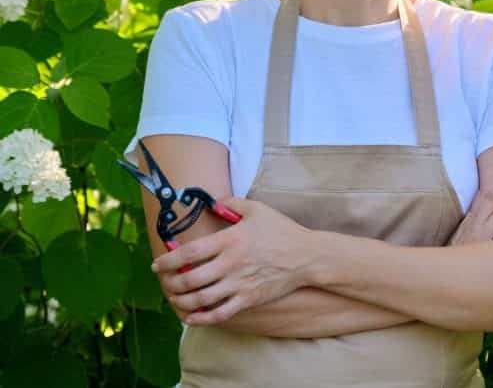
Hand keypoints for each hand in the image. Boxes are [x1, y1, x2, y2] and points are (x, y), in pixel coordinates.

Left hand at [151, 197, 313, 325]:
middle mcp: (231, 263)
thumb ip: (231, 203)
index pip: (189, 253)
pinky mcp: (248, 299)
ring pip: (200, 299)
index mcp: (230, 240)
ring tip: (175, 298)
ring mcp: (239, 284)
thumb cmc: (281, 231)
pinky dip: (200, 318)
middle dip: (170, 283)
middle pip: (189, 279)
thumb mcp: (258, 209)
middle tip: (164, 282)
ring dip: (181, 301)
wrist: (306, 256)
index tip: (158, 264)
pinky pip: (219, 314)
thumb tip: (212, 203)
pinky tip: (191, 316)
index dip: (168, 260)